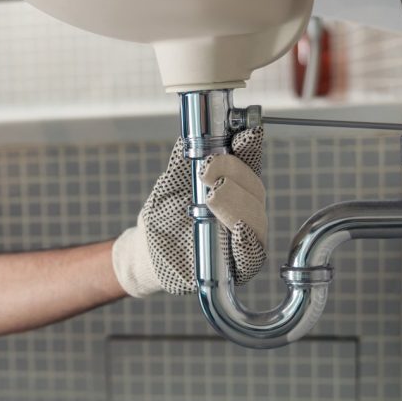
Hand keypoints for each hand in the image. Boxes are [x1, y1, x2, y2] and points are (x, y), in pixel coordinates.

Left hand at [112, 127, 266, 296]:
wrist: (146, 252)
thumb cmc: (161, 216)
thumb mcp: (169, 184)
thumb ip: (182, 161)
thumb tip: (192, 132)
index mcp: (232, 186)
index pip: (249, 164)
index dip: (250, 148)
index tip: (246, 133)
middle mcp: (243, 211)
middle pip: (255, 190)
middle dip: (235, 175)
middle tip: (208, 170)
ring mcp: (243, 240)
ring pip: (256, 221)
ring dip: (237, 206)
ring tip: (213, 196)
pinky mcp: (237, 269)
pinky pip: (252, 257)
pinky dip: (247, 243)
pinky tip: (238, 231)